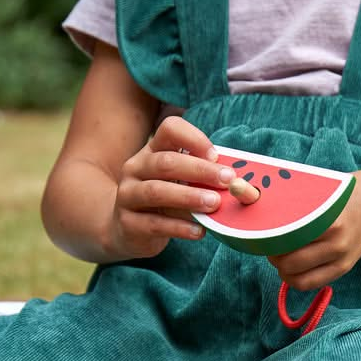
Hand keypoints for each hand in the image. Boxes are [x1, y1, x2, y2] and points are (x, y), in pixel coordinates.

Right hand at [108, 116, 235, 258]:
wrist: (125, 229)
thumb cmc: (162, 201)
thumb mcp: (177, 182)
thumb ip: (199, 177)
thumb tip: (235, 182)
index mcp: (152, 151)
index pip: (169, 129)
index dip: (194, 138)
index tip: (216, 155)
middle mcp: (135, 168)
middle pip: (166, 162)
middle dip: (200, 170)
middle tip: (227, 180)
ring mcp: (128, 195)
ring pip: (157, 192)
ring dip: (189, 197)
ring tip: (214, 204)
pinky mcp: (127, 223)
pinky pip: (155, 224)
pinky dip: (180, 227)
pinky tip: (199, 231)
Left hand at [267, 170, 360, 289]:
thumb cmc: (335, 198)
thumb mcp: (317, 194)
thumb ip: (292, 204)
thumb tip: (254, 206)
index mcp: (327, 218)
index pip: (287, 236)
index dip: (269, 239)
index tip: (262, 234)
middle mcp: (337, 241)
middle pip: (289, 261)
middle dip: (273, 256)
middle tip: (270, 246)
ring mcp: (341, 258)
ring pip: (297, 277)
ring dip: (282, 270)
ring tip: (280, 257)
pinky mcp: (342, 269)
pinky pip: (308, 284)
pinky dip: (293, 279)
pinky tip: (291, 267)